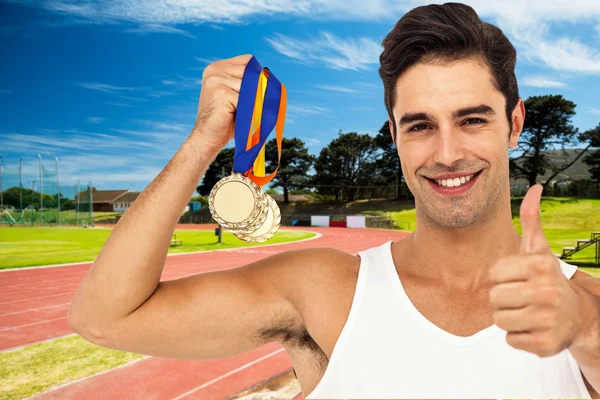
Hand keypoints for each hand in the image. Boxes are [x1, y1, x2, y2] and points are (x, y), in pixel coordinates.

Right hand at [193, 54, 252, 151]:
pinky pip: (246, 99)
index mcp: (217, 67)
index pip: (247, 60)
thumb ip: (247, 82)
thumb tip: (269, 77)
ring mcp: (217, 80)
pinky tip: (238, 117)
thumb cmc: (225, 119)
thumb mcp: (235, 95)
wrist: (207, 137)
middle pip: (250, 73)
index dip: (256, 75)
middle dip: (256, 90)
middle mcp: (215, 70)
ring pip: (250, 86)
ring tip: (243, 113)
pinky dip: (248, 110)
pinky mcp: (221, 92)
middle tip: (251, 106)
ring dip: (252, 101)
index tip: (257, 90)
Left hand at [488, 184, 586, 356]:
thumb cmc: (546, 278)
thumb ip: (530, 219)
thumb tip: (534, 188)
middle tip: (522, 297)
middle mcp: (545, 291)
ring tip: (527, 311)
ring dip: (509, 317)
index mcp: (538, 266)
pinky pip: (510, 340)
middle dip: (504, 299)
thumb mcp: (538, 249)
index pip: (494, 275)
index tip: (519, 278)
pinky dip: (518, 335)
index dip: (502, 278)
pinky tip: (534, 327)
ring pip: (499, 320)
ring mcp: (546, 319)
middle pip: (494, 299)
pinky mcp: (544, 344)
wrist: (576, 315)